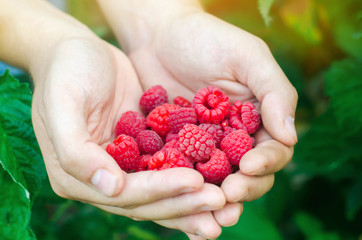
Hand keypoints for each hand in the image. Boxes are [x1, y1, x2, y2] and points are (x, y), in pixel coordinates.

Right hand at [30, 36, 225, 226]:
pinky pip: (168, 169)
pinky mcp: (141, 152)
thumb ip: (76, 149)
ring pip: (161, 193)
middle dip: (184, 203)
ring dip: (192, 201)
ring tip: (227, 204)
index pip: (124, 193)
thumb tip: (111, 188)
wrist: (78, 51)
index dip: (160, 190)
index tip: (196, 181)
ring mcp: (122, 168)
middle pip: (147, 202)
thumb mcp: (63, 103)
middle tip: (222, 201)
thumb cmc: (66, 70)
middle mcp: (100, 179)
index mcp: (76, 175)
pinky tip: (218, 183)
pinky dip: (191, 179)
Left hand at [122, 10, 296, 236]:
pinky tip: (177, 209)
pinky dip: (181, 193)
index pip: (271, 150)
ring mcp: (203, 147)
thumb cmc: (207, 38)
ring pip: (215, 182)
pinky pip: (180, 175)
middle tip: (228, 198)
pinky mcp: (173, 150)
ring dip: (213, 202)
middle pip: (247, 175)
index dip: (265, 163)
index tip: (249, 168)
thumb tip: (291, 136)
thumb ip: (273, 92)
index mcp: (258, 118)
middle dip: (241, 189)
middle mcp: (234, 137)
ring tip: (208, 218)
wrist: (158, 35)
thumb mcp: (247, 56)